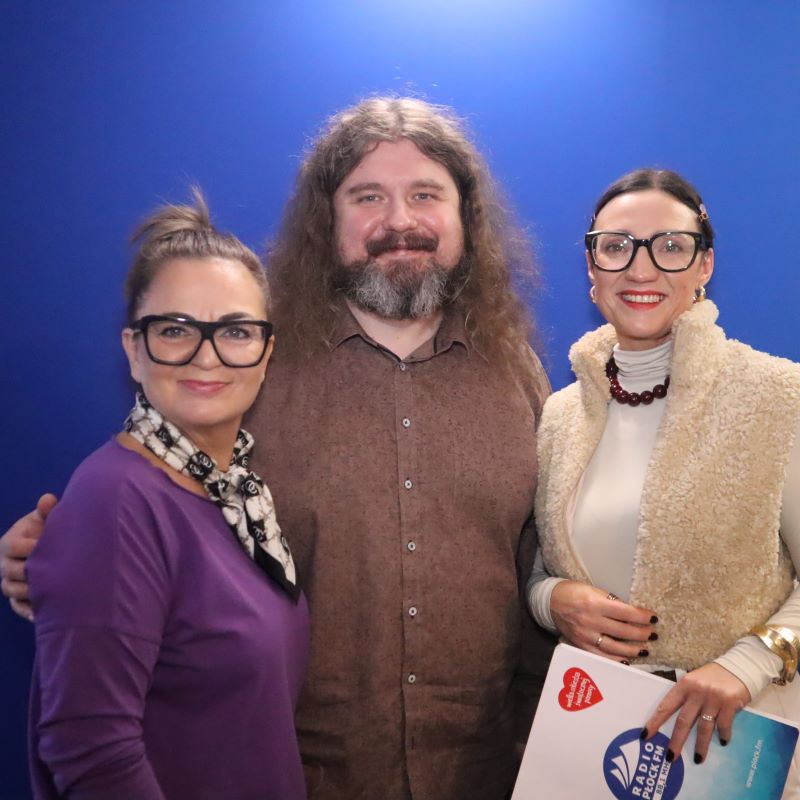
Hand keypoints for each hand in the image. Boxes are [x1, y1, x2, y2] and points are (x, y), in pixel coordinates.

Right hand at [0, 493, 56, 620]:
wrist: (50, 546)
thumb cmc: (47, 530)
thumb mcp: (45, 519)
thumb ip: (46, 511)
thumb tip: (47, 499)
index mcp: (9, 542)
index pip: (12, 546)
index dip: (29, 547)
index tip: (48, 548)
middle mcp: (4, 563)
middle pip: (10, 570)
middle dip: (30, 571)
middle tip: (52, 573)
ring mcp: (9, 581)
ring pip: (11, 590)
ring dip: (28, 592)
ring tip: (48, 592)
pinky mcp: (17, 598)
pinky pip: (18, 607)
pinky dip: (28, 611)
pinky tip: (43, 613)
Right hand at [550, 580, 657, 661]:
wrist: (550, 601)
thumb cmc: (574, 592)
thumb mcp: (593, 590)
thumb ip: (611, 602)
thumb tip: (632, 614)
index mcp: (595, 603)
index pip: (625, 612)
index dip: (642, 616)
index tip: (653, 617)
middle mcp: (590, 621)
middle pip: (623, 631)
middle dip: (642, 633)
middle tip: (652, 633)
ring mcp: (585, 635)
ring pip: (615, 647)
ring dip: (633, 649)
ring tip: (645, 647)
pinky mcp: (580, 644)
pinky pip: (601, 656)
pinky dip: (616, 659)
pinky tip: (627, 658)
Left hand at [642, 663, 749, 763]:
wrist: (738, 667)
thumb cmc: (713, 676)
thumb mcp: (695, 681)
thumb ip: (686, 697)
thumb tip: (676, 721)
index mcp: (684, 685)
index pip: (666, 706)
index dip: (655, 721)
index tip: (646, 735)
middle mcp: (697, 691)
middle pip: (683, 720)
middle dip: (676, 741)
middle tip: (671, 757)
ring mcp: (713, 698)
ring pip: (704, 727)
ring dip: (701, 746)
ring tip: (698, 759)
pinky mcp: (730, 703)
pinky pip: (723, 725)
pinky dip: (722, 735)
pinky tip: (722, 742)